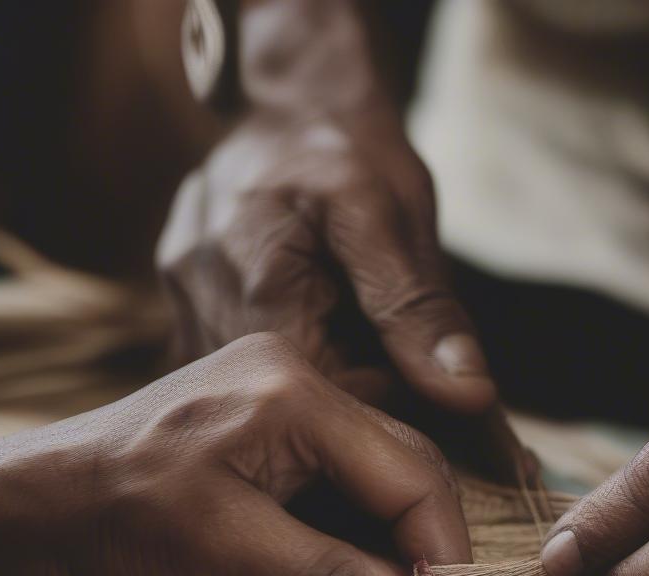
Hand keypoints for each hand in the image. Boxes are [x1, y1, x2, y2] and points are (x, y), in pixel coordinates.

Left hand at [0, 333, 469, 575]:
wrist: (36, 509)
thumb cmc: (114, 515)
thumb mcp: (223, 548)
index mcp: (294, 389)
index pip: (408, 467)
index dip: (436, 544)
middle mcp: (297, 383)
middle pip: (399, 466)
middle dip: (414, 543)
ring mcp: (281, 408)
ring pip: (372, 480)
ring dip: (384, 544)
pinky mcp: (266, 441)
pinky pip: (336, 487)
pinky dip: (350, 535)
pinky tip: (345, 573)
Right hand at [156, 102, 495, 413]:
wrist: (286, 98)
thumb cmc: (350, 147)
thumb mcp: (396, 219)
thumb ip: (421, 312)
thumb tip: (468, 395)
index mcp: (255, 287)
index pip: (325, 398)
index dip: (379, 395)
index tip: (410, 369)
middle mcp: (200, 305)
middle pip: (284, 403)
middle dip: (345, 381)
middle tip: (381, 342)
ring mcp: (181, 308)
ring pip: (257, 393)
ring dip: (312, 371)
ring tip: (342, 321)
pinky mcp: (180, 307)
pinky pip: (234, 367)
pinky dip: (280, 357)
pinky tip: (305, 319)